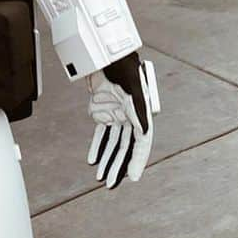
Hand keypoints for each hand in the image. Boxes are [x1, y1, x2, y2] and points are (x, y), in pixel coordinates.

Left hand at [86, 54, 158, 188]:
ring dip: (107, 160)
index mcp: (140, 114)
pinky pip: (100, 134)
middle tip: (111, 183)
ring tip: (101, 177)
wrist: (104, 54)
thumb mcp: (132, 87)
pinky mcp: (101, 111)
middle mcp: (129, 117)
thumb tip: (145, 130)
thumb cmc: (123, 67)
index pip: (140, 143)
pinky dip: (96, 147)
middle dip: (118, 166)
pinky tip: (92, 160)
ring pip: (112, 143)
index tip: (133, 177)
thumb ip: (138, 109)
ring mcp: (115, 115)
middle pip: (124, 147)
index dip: (137, 160)